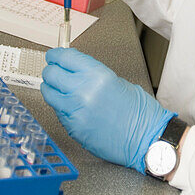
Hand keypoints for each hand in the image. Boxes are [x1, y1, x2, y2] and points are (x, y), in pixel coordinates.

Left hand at [40, 48, 173, 172]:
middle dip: (52, 71)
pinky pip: (57, 111)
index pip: (64, 57)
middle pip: (51, 74)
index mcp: (97, 75)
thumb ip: (91, 74)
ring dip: (52, 89)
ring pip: (48, 93)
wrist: (145, 138)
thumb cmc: (138, 113)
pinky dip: (60, 107)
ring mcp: (75, 110)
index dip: (56, 56)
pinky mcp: (72, 127)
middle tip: (55, 72)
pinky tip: (71, 107)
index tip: (54, 56)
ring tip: (60, 90)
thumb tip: (72, 69)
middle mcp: (83, 91)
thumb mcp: (116, 81)